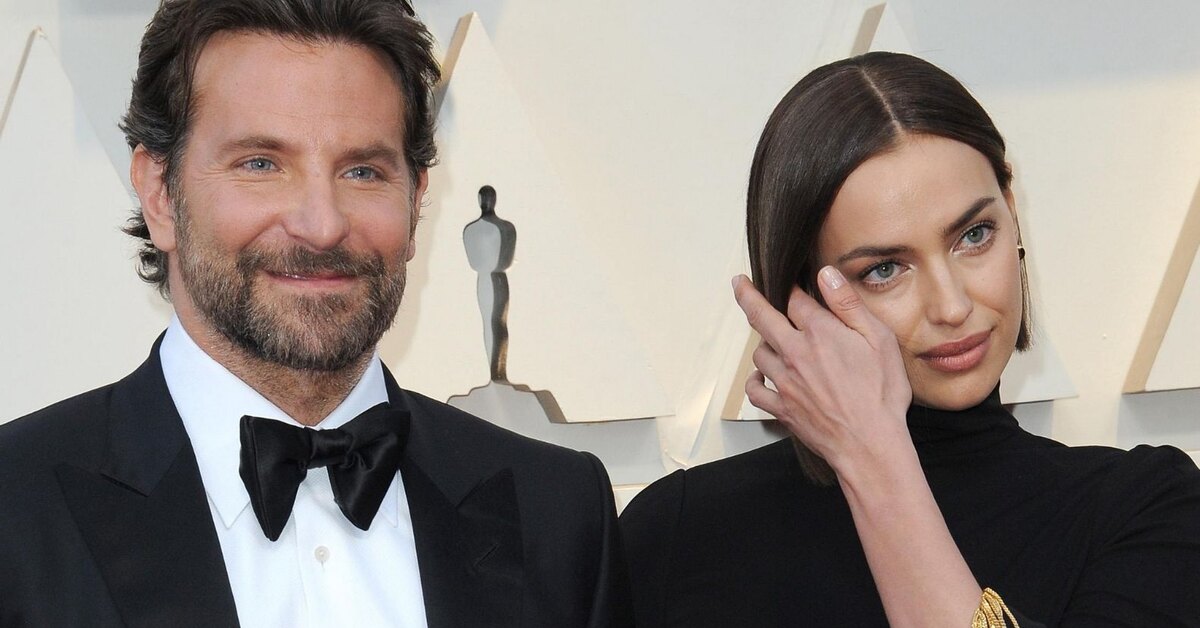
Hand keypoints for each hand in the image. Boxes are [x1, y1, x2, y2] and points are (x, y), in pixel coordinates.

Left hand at [732, 268, 911, 471]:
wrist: (870, 446)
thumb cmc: (882, 394)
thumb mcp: (878, 340)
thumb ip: (848, 304)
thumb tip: (825, 274)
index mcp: (819, 333)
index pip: (793, 299)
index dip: (791, 287)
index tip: (790, 282)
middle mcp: (795, 354)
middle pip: (761, 317)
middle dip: (747, 296)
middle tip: (739, 283)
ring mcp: (784, 382)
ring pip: (759, 352)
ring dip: (764, 342)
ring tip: (775, 341)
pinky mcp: (780, 408)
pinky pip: (754, 389)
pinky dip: (755, 380)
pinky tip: (762, 376)